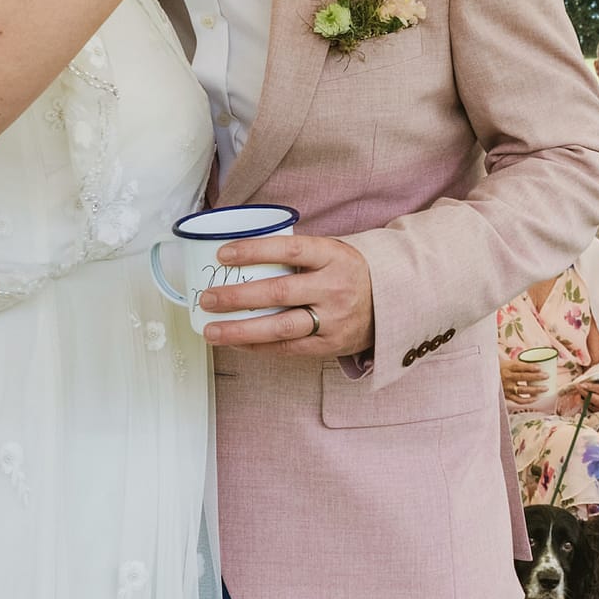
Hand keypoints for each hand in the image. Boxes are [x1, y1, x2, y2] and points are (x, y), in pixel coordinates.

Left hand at [197, 234, 371, 355]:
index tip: (224, 254)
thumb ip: (296, 254)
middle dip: (237, 296)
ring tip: (211, 330)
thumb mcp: (331, 252)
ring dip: (240, 330)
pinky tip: (237, 342)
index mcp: (334, 257)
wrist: (391, 303)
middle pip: (279, 293)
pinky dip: (258, 346)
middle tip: (207, 298)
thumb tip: (241, 254)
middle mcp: (335, 288)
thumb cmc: (348, 273)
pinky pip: (288, 348)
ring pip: (280, 327)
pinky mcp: (329, 345)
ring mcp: (333, 319)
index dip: (255, 251)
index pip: (290, 250)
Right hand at [501, 354, 546, 403]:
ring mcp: (507, 388)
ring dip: (536, 390)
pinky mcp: (507, 396)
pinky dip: (528, 400)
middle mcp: (506, 377)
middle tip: (547, 376)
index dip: (530, 367)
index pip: (519, 366)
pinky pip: (519, 400)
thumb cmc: (499, 369)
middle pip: (523, 377)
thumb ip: (519, 363)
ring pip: (523, 390)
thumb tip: (536, 361)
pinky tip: (536, 398)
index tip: (540, 367)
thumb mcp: (507, 362)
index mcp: (507, 367)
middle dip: (537, 377)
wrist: (486, 378)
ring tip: (545, 388)